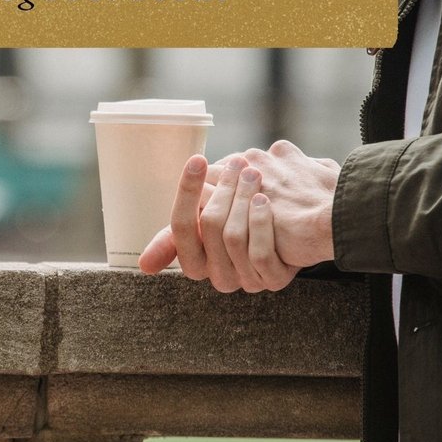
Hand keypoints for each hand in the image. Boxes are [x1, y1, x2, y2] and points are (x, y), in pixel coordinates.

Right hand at [138, 141, 339, 291]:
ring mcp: (246, 281)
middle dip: (223, 189)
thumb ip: (178, 233)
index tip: (197, 160)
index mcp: (196, 263)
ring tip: (253, 172)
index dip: (187, 192)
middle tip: (237, 163)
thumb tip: (144, 265)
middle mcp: (218, 277)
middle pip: (209, 227)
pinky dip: (261, 222)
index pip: (180, 227)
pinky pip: (260, 254)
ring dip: (243, 198)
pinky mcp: (274, 280)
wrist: (297, 228)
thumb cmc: (241, 221)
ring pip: (233, 238)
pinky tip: (266, 199)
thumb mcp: (207, 224)